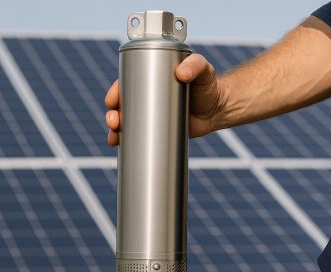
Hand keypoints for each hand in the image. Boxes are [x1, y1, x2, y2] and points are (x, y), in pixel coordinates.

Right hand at [104, 53, 226, 145]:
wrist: (218, 110)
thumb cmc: (209, 86)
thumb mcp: (203, 70)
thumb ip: (196, 65)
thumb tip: (181, 73)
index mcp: (152, 79)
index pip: (127, 84)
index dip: (115, 92)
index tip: (112, 101)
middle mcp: (148, 96)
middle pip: (122, 105)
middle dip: (112, 114)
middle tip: (114, 121)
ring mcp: (151, 115)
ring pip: (126, 123)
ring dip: (115, 130)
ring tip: (115, 138)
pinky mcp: (158, 131)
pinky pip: (138, 137)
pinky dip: (127, 142)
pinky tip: (119, 147)